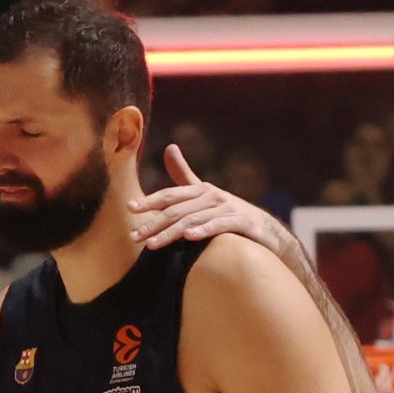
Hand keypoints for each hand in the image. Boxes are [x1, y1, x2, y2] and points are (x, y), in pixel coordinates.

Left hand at [135, 144, 290, 255]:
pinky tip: (189, 237)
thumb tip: (168, 147)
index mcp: (200, 191)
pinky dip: (204, 230)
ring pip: (193, 220)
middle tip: (133, 236)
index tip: (129, 207)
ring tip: (152, 245)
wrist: (264, 229)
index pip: (169, 195)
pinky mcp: (240, 222)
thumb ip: (184, 176)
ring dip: (171, 233)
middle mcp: (211, 196)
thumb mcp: (205, 194)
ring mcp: (226, 209)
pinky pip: (219, 226)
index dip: (149, 200)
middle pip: (176, 210)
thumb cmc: (228, 212)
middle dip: (153, 223)